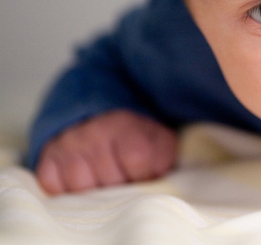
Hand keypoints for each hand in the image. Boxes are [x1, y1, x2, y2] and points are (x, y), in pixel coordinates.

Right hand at [36, 109, 177, 194]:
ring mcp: (68, 145)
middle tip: (122, 178)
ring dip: (94, 192)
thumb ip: (163, 158)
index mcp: (125, 125)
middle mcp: (93, 132)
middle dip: (120, 187)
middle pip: (109, 180)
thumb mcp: (158, 140)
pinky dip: (68, 191)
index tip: (143, 173)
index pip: (137, 159)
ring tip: (103, 181)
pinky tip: (82, 180)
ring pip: (81, 188)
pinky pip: (55, 188)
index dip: (143, 174)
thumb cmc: (133, 138)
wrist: (100, 118)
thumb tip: (153, 179)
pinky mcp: (47, 158)